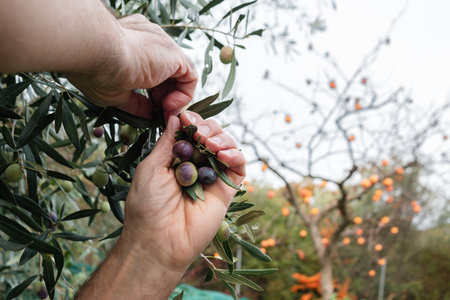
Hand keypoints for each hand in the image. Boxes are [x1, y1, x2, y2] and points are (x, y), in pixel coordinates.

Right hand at [67, 14, 197, 120]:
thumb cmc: (95, 71)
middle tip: (160, 116)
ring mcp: (163, 45)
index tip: (149, 110)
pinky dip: (184, 96)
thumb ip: (135, 103)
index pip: (151, 69)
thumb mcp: (116, 93)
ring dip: (175, 99)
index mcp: (133, 44)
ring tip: (164, 113)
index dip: (153, 94)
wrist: (96, 54)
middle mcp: (150, 41)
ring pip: (180, 75)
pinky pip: (190, 77)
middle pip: (168, 73)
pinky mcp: (174, 54)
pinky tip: (168, 105)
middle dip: (166, 98)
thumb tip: (148, 115)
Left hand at [120, 111, 245, 272]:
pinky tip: (223, 154)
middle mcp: (197, 164)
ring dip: (221, 138)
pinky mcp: (227, 190)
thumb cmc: (147, 205)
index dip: (192, 121)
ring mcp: (213, 176)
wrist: (159, 240)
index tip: (186, 116)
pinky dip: (235, 155)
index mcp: (177, 158)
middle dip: (207, 127)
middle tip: (198, 134)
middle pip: (211, 134)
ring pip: (227, 146)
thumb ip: (167, 142)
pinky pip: (238, 167)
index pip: (191, 131)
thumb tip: (177, 116)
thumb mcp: (151, 167)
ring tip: (209, 144)